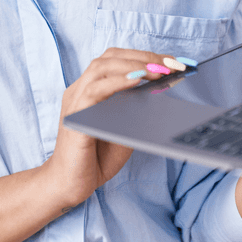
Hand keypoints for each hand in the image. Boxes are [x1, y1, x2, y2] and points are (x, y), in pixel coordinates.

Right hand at [45, 47, 178, 207]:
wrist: (70, 185)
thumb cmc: (96, 158)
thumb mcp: (125, 128)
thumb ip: (137, 108)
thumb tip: (164, 89)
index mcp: (91, 89)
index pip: (117, 60)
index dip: (144, 56)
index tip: (171, 61)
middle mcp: (81, 89)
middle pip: (110, 58)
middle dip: (143, 57)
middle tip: (170, 64)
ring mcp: (75, 100)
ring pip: (101, 68)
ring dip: (133, 66)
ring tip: (158, 70)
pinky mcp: (75, 116)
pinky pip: (94, 91)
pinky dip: (116, 82)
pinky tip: (136, 81)